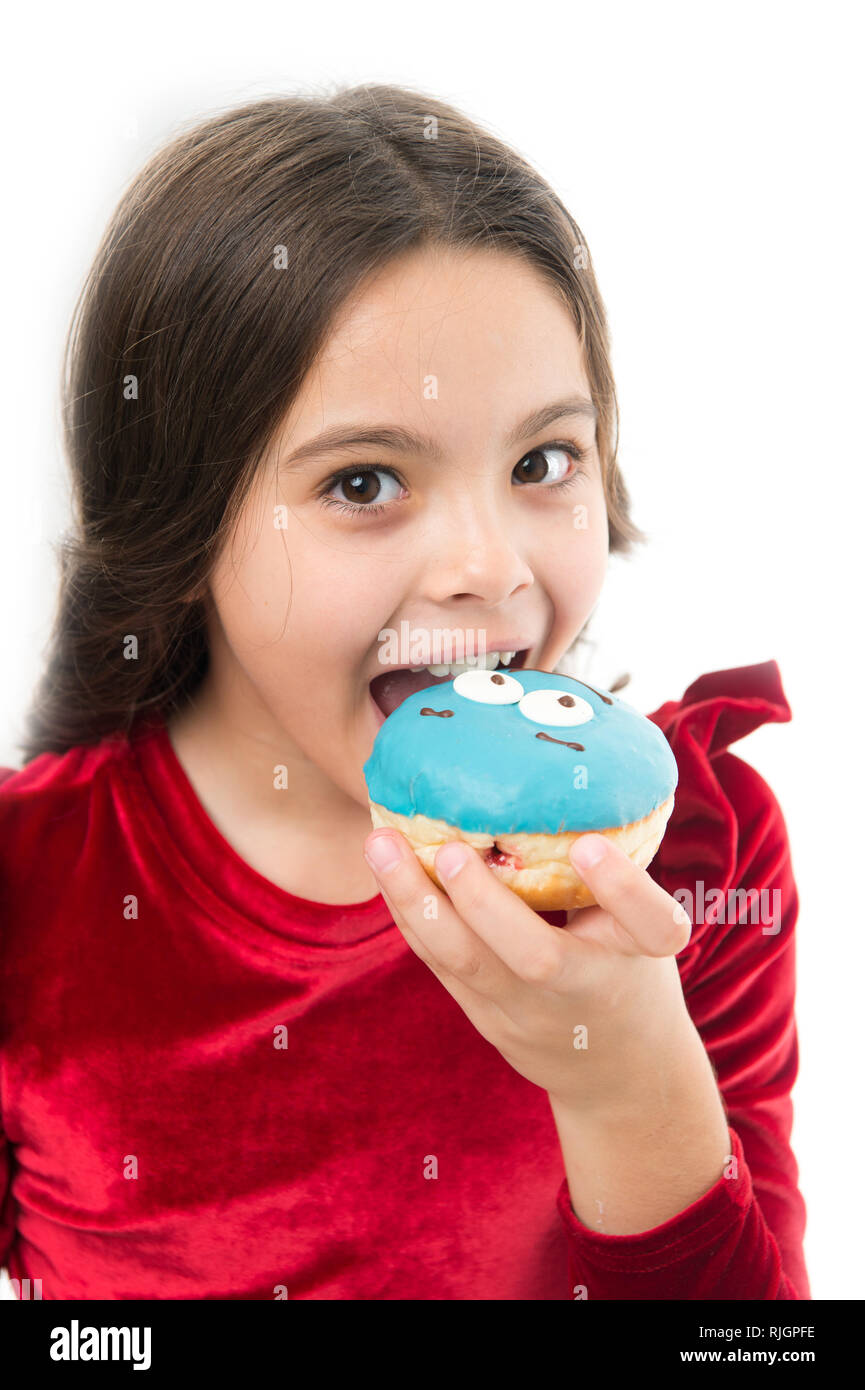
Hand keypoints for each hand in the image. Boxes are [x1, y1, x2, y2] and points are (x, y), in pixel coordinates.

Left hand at [363, 828, 694, 1114]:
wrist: (616, 1070)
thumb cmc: (627, 963)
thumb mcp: (639, 923)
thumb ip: (610, 872)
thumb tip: (562, 771)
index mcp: (642, 954)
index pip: (651, 924)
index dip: (622, 888)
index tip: (590, 846)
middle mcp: (585, 988)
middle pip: (536, 960)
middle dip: (486, 905)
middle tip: (451, 851)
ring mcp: (529, 1012)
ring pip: (466, 964)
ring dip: (416, 901)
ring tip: (380, 844)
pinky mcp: (485, 1017)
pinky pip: (439, 963)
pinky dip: (408, 912)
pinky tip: (384, 866)